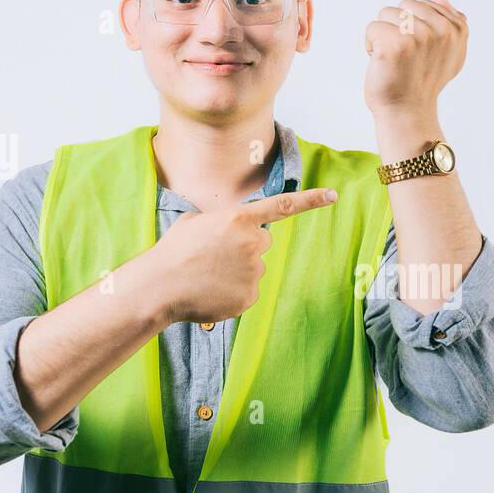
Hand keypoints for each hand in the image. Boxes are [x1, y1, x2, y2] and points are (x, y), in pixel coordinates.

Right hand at [139, 187, 336, 325]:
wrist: (160, 287)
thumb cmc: (173, 252)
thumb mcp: (194, 222)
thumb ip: (220, 222)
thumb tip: (225, 232)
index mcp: (239, 219)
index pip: (283, 206)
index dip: (311, 200)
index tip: (334, 195)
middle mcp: (252, 243)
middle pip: (262, 243)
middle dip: (246, 248)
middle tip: (216, 256)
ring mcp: (254, 272)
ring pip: (255, 269)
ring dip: (237, 271)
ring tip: (208, 275)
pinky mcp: (250, 297)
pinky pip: (248, 291)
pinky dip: (233, 292)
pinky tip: (212, 291)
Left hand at [364, 0, 467, 116]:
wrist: (408, 112)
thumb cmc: (424, 82)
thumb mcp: (449, 53)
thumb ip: (450, 23)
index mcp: (457, 28)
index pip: (423, 4)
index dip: (414, 27)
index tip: (420, 53)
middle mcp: (441, 30)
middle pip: (404, 6)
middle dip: (398, 27)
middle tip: (406, 56)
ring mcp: (419, 36)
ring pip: (386, 14)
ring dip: (384, 36)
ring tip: (395, 59)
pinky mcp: (395, 44)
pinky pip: (372, 28)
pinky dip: (370, 46)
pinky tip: (383, 64)